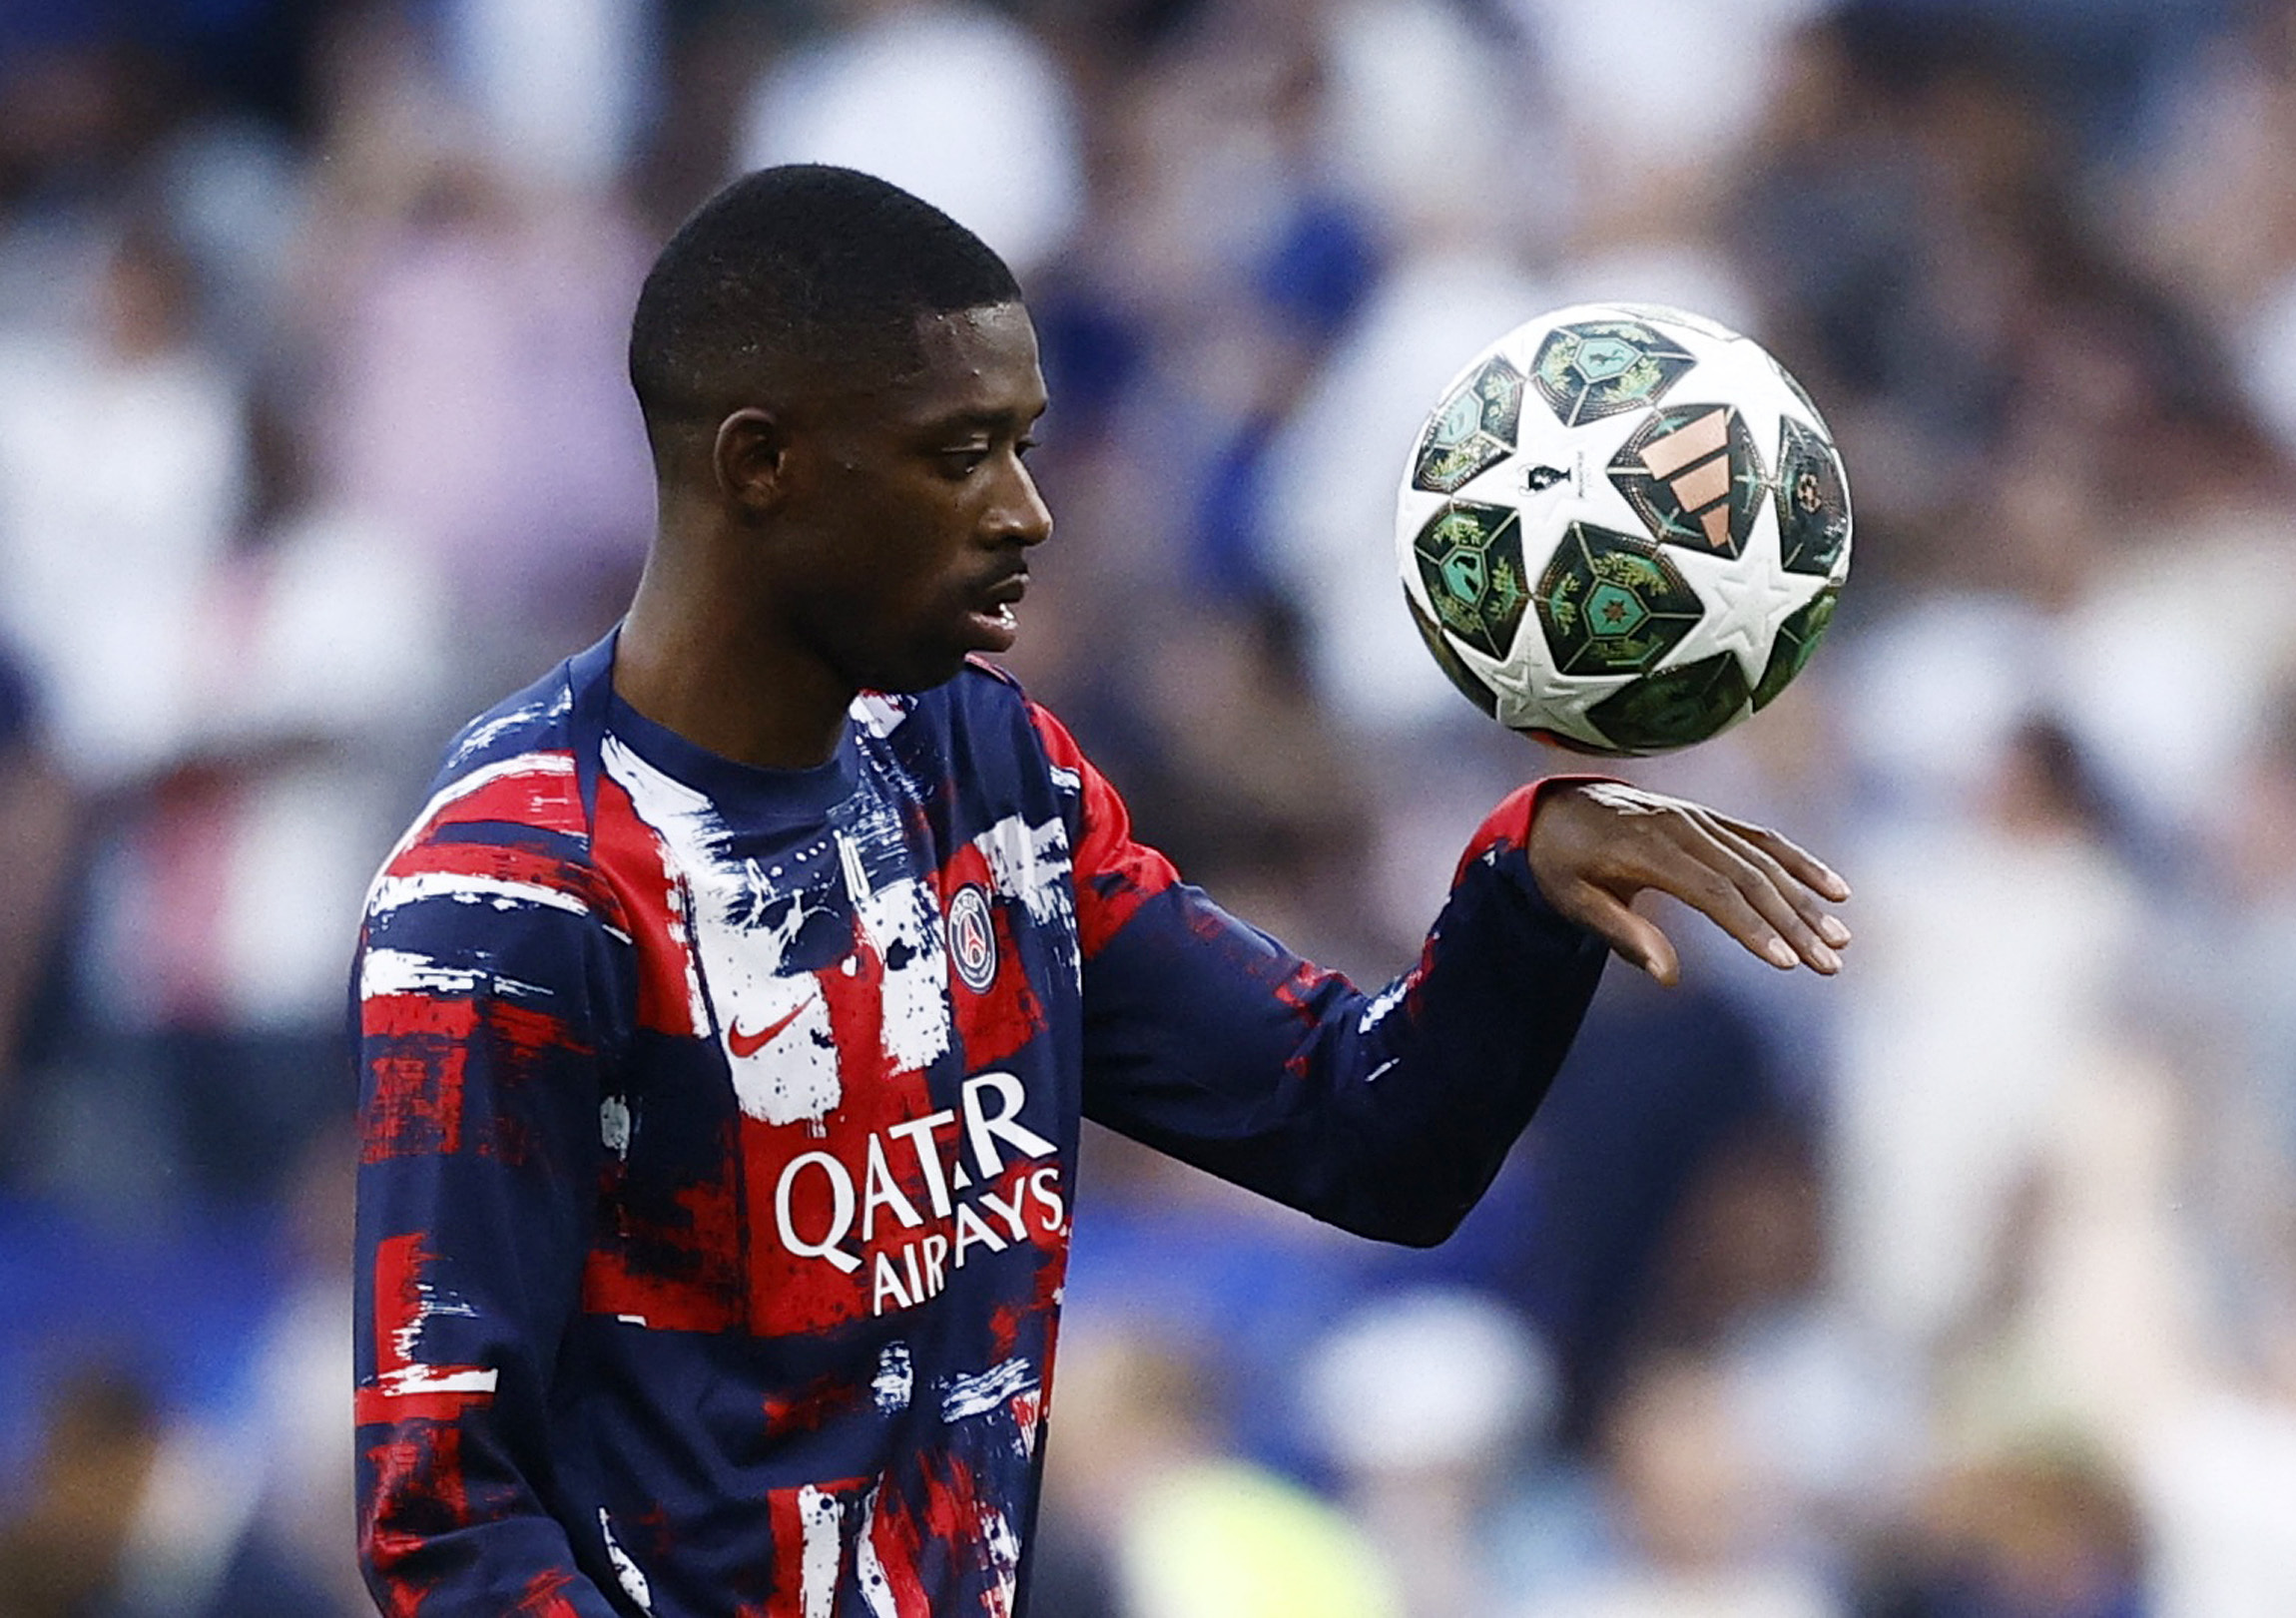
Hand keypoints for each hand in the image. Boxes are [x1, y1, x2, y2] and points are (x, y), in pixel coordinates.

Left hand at [1526, 780, 1850, 985]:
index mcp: (1647, 848)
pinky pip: (1762, 839)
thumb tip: (1669, 978)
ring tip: (1840, 940)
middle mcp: (1681, 826)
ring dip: (1806, 900)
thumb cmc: (1561, 863)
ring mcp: (1699, 818)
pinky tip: (1834, 890)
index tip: (1787, 963)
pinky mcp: (1709, 818)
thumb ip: (1621, 934)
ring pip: (1764, 860)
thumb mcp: (1573, 901)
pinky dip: (1800, 862)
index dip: (1753, 928)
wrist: (1554, 810)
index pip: (1713, 891)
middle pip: (1749, 878)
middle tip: (1829, 965)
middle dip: (1794, 924)